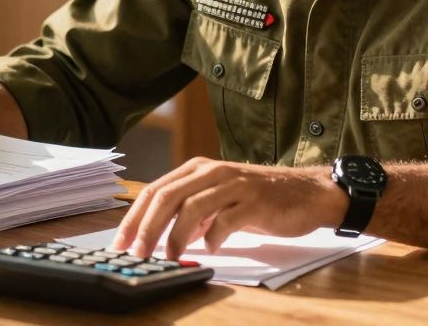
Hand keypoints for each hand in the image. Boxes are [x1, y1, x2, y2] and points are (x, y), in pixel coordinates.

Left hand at [111, 158, 345, 260]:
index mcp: (197, 169)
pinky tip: (209, 249)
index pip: (154, 191)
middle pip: (167, 197)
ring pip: (191, 207)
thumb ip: (190, 213)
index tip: (120, 243)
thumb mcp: (218, 199)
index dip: (134, 218)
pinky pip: (225, 220)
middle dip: (146, 228)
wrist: (306, 192)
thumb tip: (160, 236)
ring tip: (169, 257)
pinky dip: (212, 237)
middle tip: (137, 254)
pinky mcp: (254, 201)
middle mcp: (212, 172)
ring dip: (175, 236)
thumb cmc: (258, 198)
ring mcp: (233, 185)